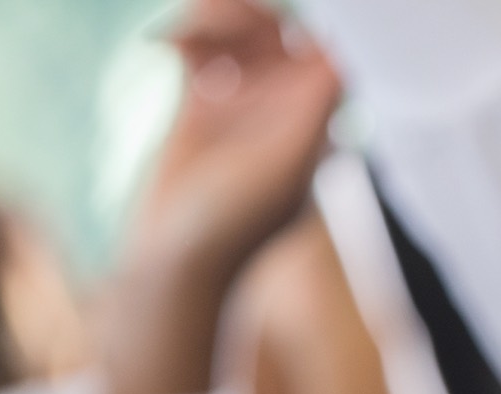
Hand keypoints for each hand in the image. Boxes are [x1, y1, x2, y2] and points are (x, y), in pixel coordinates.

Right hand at [101, 0, 340, 393]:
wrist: (177, 262)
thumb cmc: (235, 223)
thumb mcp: (284, 169)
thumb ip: (314, 113)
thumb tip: (337, 56)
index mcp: (314, 127)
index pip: (321, 55)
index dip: (292, 31)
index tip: (257, 31)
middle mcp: (282, 115)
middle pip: (278, 36)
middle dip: (246, 17)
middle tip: (208, 20)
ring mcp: (241, 109)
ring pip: (238, 37)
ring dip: (212, 20)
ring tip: (179, 36)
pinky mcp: (199, 109)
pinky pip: (201, 51)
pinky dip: (185, 35)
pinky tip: (163, 46)